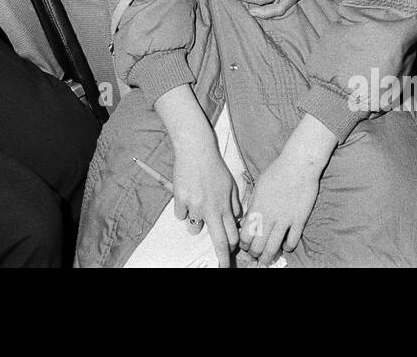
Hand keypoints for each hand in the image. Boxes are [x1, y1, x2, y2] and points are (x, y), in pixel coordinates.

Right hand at [171, 137, 241, 267]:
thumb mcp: (230, 184)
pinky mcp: (181, 200)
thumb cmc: (213, 166)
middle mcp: (212, 209)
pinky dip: (182, 208)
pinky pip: (180, 214)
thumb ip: (234, 203)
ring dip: (195, 222)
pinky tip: (186, 193)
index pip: (232, 235)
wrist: (196, 150)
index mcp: (225, 206)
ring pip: (194, 227)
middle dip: (222, 258)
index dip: (232, 249)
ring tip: (196, 203)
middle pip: (219, 241)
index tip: (231, 257)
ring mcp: (195, 206)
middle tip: (223, 267)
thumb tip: (235, 218)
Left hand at [238, 152, 320, 263]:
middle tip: (255, 256)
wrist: (298, 164)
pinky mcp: (299, 220)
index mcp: (256, 208)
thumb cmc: (277, 171)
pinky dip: (288, 246)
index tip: (245, 246)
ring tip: (267, 260)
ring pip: (273, 248)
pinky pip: (293, 241)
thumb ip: (254, 204)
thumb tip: (249, 219)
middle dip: (254, 254)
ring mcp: (285, 220)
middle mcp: (268, 217)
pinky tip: (286, 246)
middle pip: (258, 246)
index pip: (245, 235)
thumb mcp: (258, 186)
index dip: (243, 245)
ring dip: (268, 257)